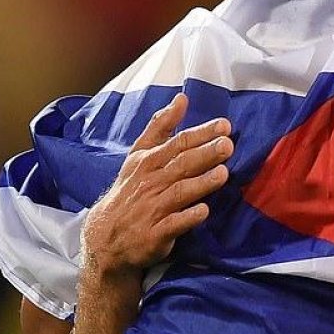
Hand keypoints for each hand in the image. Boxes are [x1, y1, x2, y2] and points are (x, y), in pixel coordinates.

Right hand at [81, 93, 232, 277]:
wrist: (105, 236)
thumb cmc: (131, 189)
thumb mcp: (139, 154)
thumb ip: (161, 126)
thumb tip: (182, 97)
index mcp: (148, 161)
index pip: (178, 143)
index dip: (201, 133)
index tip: (224, 125)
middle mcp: (150, 182)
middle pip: (181, 164)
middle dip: (205, 154)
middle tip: (228, 146)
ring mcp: (152, 209)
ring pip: (179, 192)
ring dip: (201, 183)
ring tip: (223, 174)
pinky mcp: (155, 234)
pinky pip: (174, 224)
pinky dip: (188, 217)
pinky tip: (204, 210)